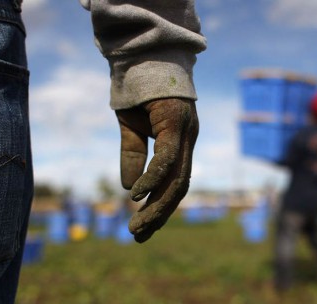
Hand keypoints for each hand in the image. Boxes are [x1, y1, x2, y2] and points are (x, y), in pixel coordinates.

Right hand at [116, 98, 198, 242]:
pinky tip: (137, 195)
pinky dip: (152, 179)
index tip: (143, 227)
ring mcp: (185, 131)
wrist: (141, 54)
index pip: (176, 182)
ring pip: (177, 178)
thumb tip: (129, 189)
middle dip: (160, 215)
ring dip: (157, 206)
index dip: (161, 207)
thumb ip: (132, 156)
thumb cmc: (138, 90)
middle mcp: (188, 140)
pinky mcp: (175, 121)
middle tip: (138, 236)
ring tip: (137, 227)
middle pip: (180, 187)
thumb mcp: (131, 128)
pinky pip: (167, 157)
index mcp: (180, 142)